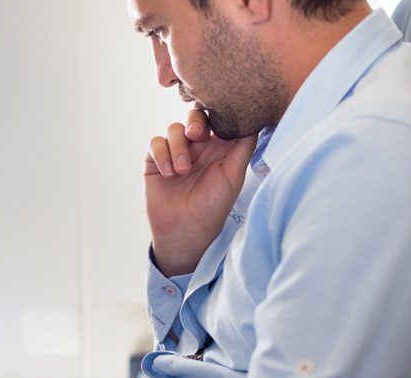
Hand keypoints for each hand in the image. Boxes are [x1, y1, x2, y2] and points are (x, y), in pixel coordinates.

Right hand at [145, 110, 256, 275]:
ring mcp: (175, 152)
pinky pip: (155, 144)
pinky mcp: (155, 161)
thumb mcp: (234, 175)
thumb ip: (244, 145)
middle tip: (195, 135)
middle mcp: (197, 147)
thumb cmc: (214, 206)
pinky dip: (161, 155)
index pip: (217, 118)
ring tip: (182, 171)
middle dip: (193, 122)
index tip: (217, 121)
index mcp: (219, 146)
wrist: (185, 231)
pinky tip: (169, 174)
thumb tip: (255, 118)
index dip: (215, 113)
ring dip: (177, 147)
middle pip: (193, 116)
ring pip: (173, 129)